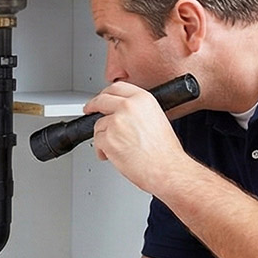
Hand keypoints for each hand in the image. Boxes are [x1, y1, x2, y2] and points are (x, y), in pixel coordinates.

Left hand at [86, 81, 190, 197]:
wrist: (167, 170)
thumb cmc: (166, 152)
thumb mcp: (157, 120)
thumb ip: (138, 111)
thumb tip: (123, 113)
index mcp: (143, 99)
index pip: (116, 88)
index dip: (106, 94)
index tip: (101, 98)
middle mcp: (129, 107)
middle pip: (101, 100)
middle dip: (93, 106)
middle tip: (89, 111)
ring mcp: (117, 122)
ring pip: (99, 125)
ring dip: (103, 137)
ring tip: (118, 148)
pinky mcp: (108, 139)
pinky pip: (97, 142)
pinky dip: (103, 151)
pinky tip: (116, 156)